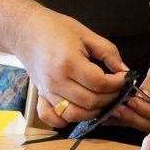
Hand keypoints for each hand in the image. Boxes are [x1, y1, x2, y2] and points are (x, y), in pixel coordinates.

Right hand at [22, 13, 128, 127]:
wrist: (26, 30)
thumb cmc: (55, 28)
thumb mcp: (86, 34)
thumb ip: (108, 52)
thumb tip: (123, 70)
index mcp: (69, 62)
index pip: (99, 83)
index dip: (117, 83)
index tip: (123, 77)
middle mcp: (57, 81)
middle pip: (90, 102)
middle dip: (110, 97)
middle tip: (117, 88)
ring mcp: (47, 92)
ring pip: (75, 115)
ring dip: (93, 112)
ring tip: (102, 99)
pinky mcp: (41, 97)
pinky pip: (53, 118)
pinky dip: (67, 120)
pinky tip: (79, 109)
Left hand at [109, 54, 149, 131]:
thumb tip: (140, 96)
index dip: (147, 108)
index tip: (132, 101)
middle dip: (134, 118)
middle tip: (117, 110)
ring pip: (147, 127)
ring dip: (129, 121)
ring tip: (113, 113)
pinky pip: (142, 123)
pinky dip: (127, 121)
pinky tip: (113, 119)